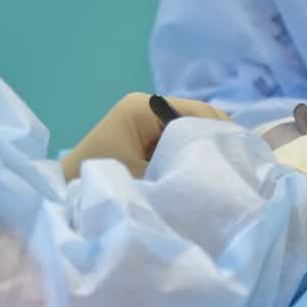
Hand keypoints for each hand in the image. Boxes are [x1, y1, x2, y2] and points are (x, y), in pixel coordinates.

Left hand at [61, 92, 230, 180]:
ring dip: (206, 152)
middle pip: (196, 119)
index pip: (196, 110)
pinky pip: (177, 145)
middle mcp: (145, 108)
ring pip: (189, 133)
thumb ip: (179, 169)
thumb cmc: (96, 181)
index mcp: (142, 107)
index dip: (223, 131)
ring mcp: (144, 123)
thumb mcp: (142, 176)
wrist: (60, 199)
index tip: (246, 154)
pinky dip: (192, 158)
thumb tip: (222, 173)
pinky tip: (207, 176)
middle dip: (218, 141)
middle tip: (245, 166)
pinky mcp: (144, 141)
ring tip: (231, 172)